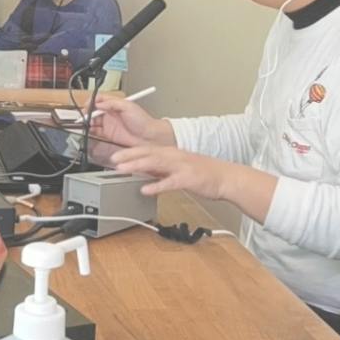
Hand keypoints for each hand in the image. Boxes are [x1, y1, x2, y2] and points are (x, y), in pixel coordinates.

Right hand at [91, 96, 175, 148]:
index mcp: (115, 104)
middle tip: (84, 115)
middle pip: (93, 110)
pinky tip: (88, 130)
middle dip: (87, 112)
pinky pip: (96, 131)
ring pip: (93, 121)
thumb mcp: (128, 106)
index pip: (99, 100)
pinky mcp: (108, 134)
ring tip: (84, 123)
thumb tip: (99, 103)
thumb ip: (112, 103)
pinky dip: (90, 131)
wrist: (150, 137)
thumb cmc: (144, 121)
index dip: (92, 101)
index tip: (88, 105)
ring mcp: (109, 124)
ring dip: (87, 122)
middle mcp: (111, 113)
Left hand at [108, 144, 231, 199]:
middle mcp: (174, 157)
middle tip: (112, 159)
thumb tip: (144, 171)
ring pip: (155, 164)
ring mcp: (181, 167)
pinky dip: (156, 185)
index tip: (115, 155)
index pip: (146, 149)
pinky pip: (169, 182)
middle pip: (148, 153)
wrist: (226, 178)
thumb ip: (162, 169)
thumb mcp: (178, 167)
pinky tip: (145, 189)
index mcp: (171, 153)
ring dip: (137, 165)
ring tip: (122, 169)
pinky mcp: (188, 179)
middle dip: (129, 156)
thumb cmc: (203, 173)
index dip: (129, 151)